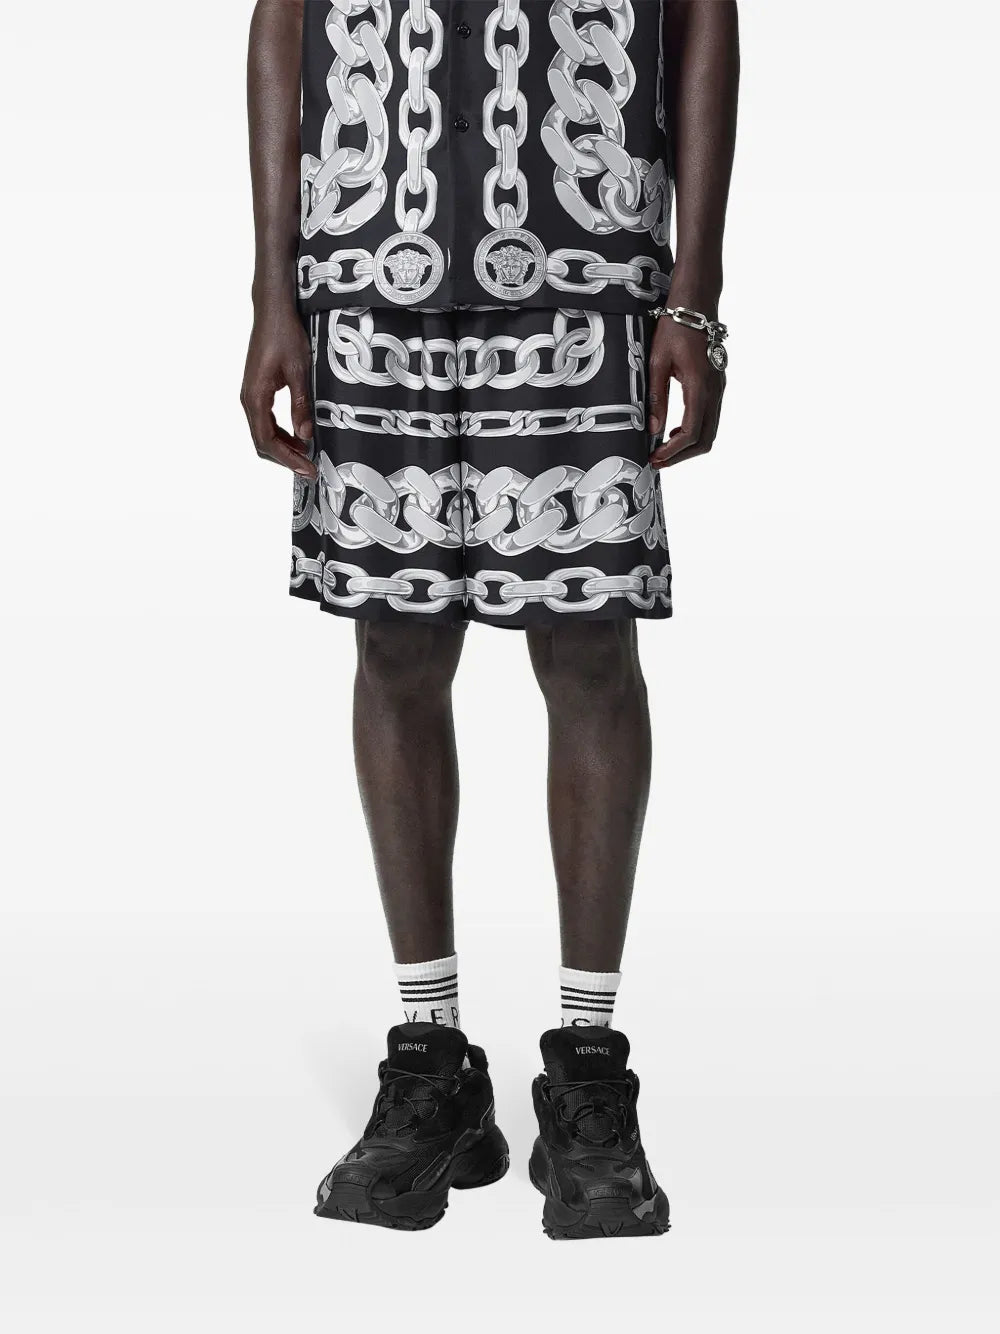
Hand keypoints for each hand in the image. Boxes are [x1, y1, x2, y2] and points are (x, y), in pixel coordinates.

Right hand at [241, 306, 316, 479]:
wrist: (272, 311)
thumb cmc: (284, 335)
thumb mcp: (299, 370)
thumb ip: (301, 404)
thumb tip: (305, 435)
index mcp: (255, 396)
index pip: (266, 440)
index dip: (287, 459)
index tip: (306, 468)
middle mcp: (248, 399)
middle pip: (262, 441)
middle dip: (285, 458)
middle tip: (309, 468)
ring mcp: (251, 395)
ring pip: (263, 433)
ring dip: (283, 447)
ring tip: (306, 455)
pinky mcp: (257, 390)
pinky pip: (265, 421)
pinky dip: (280, 433)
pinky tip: (298, 436)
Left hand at [647, 317, 725, 468]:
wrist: (697, 304)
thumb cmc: (675, 328)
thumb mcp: (657, 362)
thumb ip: (656, 397)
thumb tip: (653, 428)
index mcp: (700, 386)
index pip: (691, 432)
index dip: (673, 452)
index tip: (655, 458)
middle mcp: (715, 391)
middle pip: (705, 439)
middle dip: (682, 455)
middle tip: (657, 459)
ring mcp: (719, 389)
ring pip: (710, 431)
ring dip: (688, 446)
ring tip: (663, 448)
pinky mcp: (717, 386)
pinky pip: (710, 418)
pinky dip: (694, 432)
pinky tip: (675, 430)